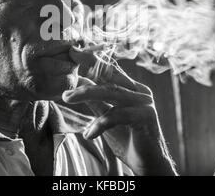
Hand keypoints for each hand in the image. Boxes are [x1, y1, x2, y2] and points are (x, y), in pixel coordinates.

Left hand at [63, 46, 177, 175]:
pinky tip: (88, 134)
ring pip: (112, 92)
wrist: (147, 163)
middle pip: (110, 76)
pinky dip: (101, 123)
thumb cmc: (127, 139)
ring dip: (87, 93)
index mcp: (131, 89)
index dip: (93, 59)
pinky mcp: (147, 116)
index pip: (110, 70)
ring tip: (67, 97)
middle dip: (89, 66)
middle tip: (70, 60)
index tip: (74, 50)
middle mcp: (139, 92)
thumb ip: (96, 101)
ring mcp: (145, 103)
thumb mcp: (106, 117)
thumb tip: (78, 84)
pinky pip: (118, 115)